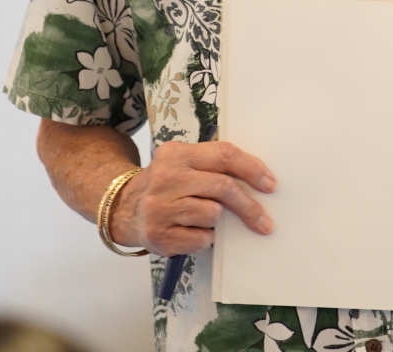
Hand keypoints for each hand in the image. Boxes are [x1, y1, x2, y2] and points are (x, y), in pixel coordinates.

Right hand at [111, 140, 276, 255]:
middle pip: (223, 187)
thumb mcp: (184, 163)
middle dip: (249, 206)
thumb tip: (259, 180)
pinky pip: (201, 239)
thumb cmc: (166, 185)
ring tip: (203, 217)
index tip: (270, 184)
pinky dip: (204, 238)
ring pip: (213, 214)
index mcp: (177, 153)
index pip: (224, 155)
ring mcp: (160, 208)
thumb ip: (214, 165)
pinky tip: (190, 231)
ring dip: (218, 221)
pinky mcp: (159, 235)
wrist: (123, 209)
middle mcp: (166, 178)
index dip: (252, 169)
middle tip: (264, 220)